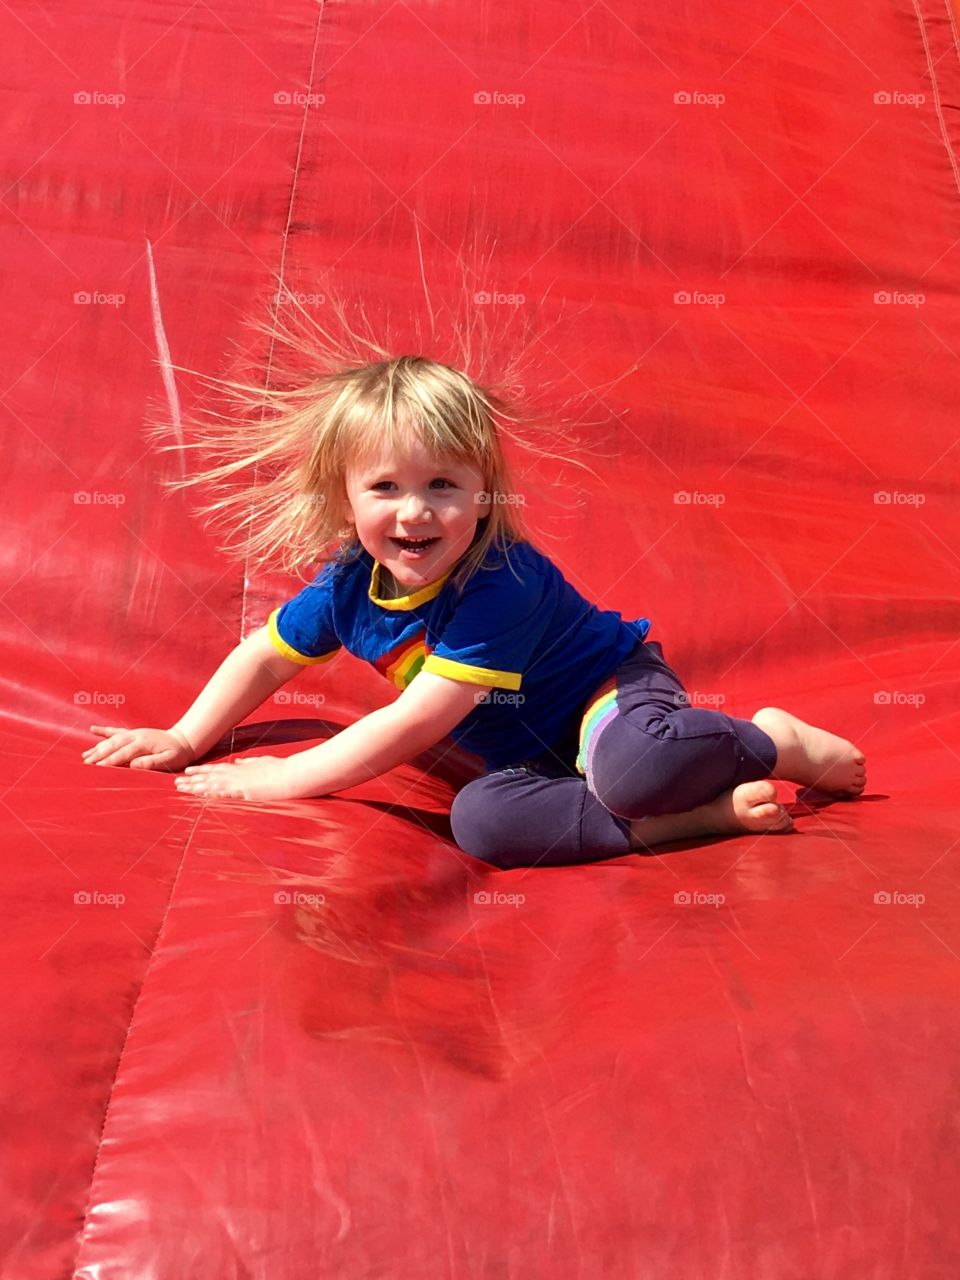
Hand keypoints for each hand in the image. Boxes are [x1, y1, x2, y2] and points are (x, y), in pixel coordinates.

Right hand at [83, 725, 194, 771]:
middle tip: (86, 763)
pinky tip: (92, 730)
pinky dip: (104, 731)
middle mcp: (136, 736)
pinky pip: (116, 731)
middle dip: (99, 754)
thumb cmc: (177, 753)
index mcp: (145, 743)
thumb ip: (152, 762)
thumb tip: (134, 765)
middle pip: (115, 744)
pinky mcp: (132, 733)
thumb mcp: (169, 759)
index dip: (112, 759)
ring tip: (85, 755)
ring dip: (98, 746)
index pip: (125, 752)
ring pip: (112, 739)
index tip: (99, 766)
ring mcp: (133, 733)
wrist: (182, 740)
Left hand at [174, 756, 291, 801]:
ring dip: (196, 787)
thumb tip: (239, 762)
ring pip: (212, 784)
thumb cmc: (279, 769)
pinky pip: (225, 793)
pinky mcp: (245, 791)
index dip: (200, 771)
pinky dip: (212, 794)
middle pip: (209, 776)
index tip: (186, 772)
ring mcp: (239, 782)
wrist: (290, 774)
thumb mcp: (261, 762)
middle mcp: (236, 774)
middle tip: (176, 782)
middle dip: (192, 780)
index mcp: (239, 768)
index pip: (215, 770)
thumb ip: (248, 763)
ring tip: (182, 789)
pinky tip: (202, 796)